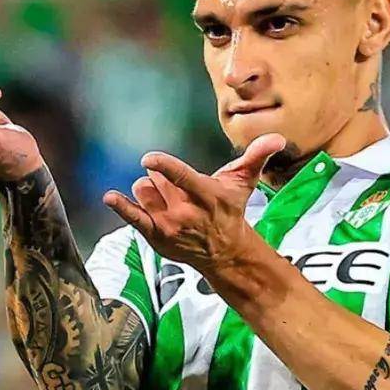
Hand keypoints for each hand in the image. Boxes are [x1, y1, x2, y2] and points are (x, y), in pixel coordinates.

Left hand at [103, 133, 285, 271]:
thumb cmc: (230, 210)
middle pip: (156, 181)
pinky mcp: (156, 236)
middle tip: (179, 192)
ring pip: (143, 192)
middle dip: (161, 179)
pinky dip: (121, 206)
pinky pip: (132, 217)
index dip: (165, 167)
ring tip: (168, 201)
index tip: (148, 159)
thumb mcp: (244, 183)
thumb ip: (257, 157)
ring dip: (150, 191)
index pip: (182, 178)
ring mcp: (169, 226)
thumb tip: (278, 137)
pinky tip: (110, 197)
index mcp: (207, 195)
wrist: (224, 252)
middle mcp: (186, 212)